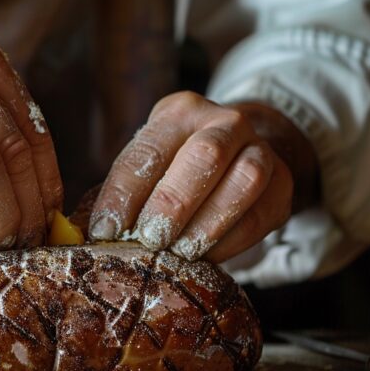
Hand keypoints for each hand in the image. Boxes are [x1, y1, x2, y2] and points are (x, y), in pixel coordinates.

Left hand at [89, 91, 318, 261]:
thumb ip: (123, 192)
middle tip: (150, 239)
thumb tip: (86, 232)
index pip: (149, 150)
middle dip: (173, 203)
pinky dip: (231, 241)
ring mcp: (260, 149)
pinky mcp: (284, 184)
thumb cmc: (176, 165)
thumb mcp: (149, 163)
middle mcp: (225, 121)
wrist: (240, 152)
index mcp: (179, 112)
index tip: (106, 230)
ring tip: (179, 252)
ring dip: (207, 223)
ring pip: (244, 181)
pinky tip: (205, 258)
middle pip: (204, 156)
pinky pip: (261, 215)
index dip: (124, 193)